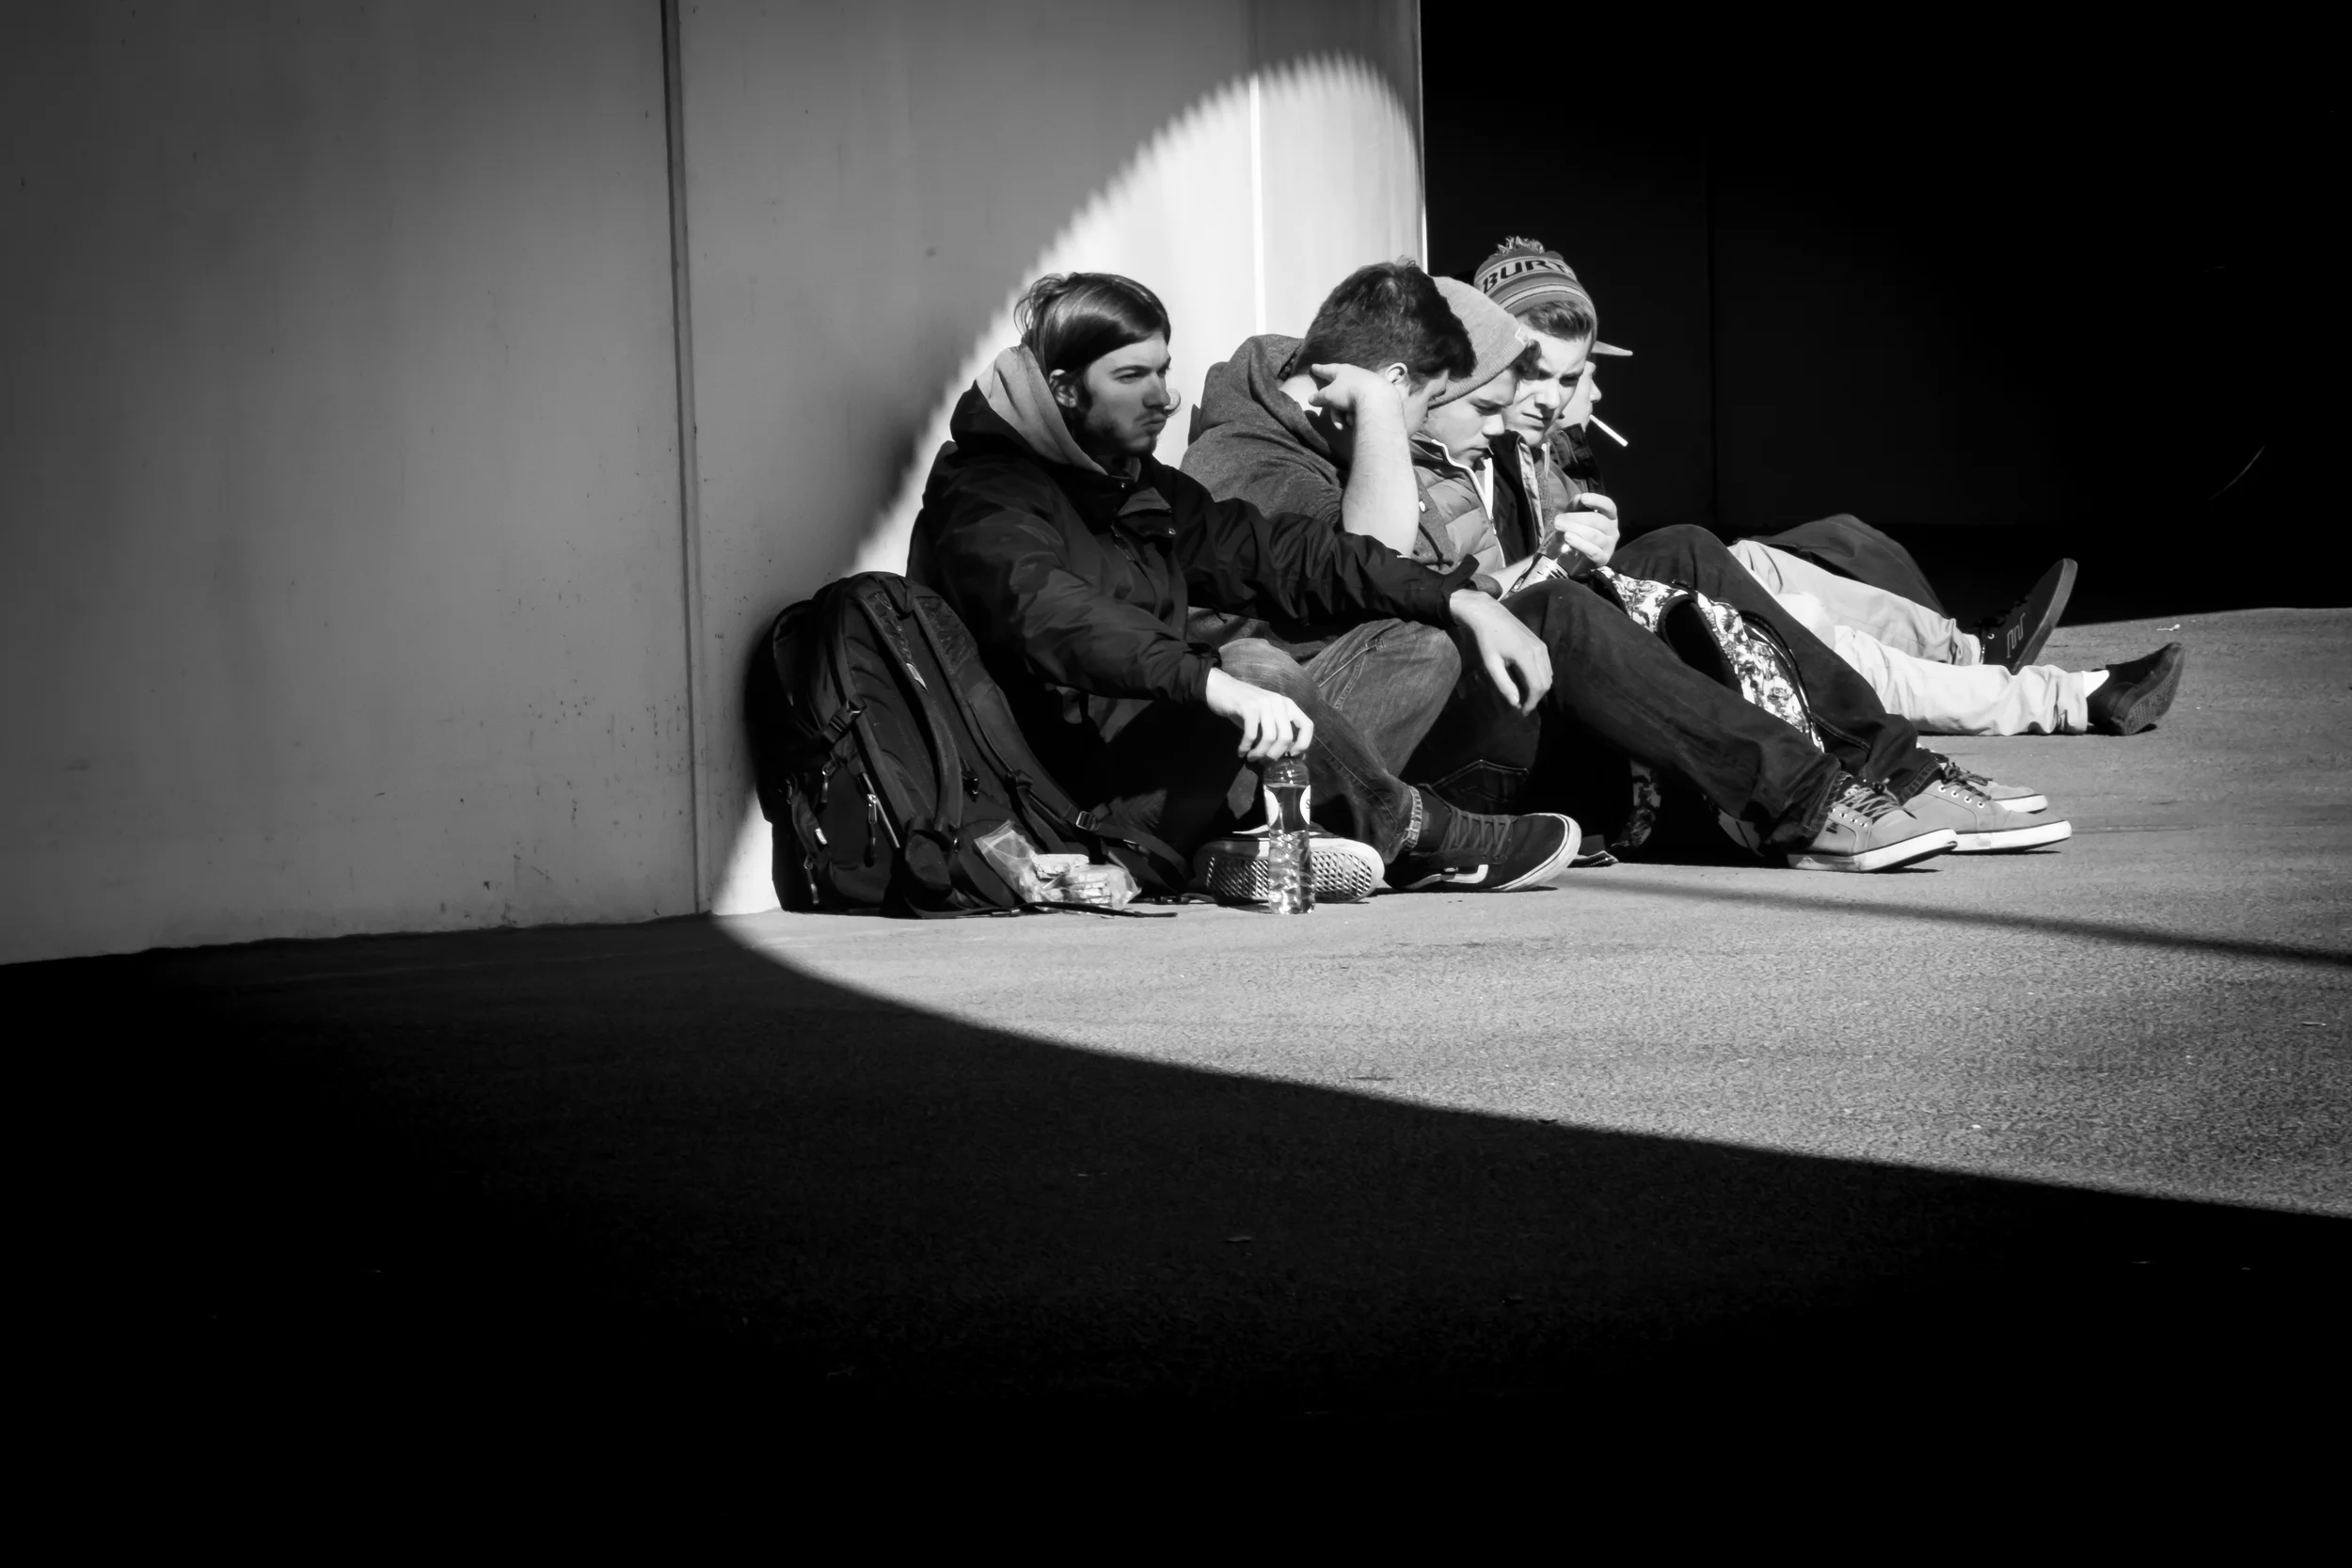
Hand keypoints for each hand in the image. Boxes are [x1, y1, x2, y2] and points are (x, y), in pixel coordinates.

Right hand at [1203, 668, 1315, 759]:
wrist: (1219, 687)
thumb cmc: (1244, 705)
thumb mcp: (1265, 717)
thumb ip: (1276, 730)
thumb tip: (1286, 754)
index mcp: (1287, 704)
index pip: (1307, 725)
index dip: (1303, 744)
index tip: (1291, 755)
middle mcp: (1278, 702)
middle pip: (1286, 737)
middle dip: (1275, 754)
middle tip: (1264, 761)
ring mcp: (1264, 703)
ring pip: (1269, 738)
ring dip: (1259, 753)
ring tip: (1251, 757)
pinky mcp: (1248, 707)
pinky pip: (1251, 734)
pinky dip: (1246, 747)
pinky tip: (1241, 751)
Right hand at [1305, 362, 1405, 421]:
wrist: (1376, 398)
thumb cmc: (1348, 391)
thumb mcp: (1329, 395)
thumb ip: (1320, 397)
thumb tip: (1311, 399)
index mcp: (1342, 371)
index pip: (1327, 370)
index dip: (1320, 370)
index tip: (1314, 367)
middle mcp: (1354, 376)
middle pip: (1339, 396)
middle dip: (1336, 413)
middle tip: (1338, 424)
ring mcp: (1365, 386)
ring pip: (1349, 404)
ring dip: (1345, 417)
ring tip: (1345, 426)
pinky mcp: (1374, 396)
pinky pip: (1360, 407)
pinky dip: (1356, 415)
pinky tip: (1356, 422)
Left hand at [1447, 590, 1551, 714]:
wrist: (1490, 614)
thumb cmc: (1486, 639)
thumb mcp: (1491, 663)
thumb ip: (1504, 684)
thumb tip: (1515, 703)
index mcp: (1526, 656)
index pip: (1537, 687)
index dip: (1531, 703)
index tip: (1521, 712)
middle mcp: (1539, 651)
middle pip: (1546, 683)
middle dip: (1535, 698)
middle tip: (1522, 707)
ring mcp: (1542, 646)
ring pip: (1548, 675)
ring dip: (1539, 689)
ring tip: (1524, 696)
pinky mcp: (1541, 644)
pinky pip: (1547, 667)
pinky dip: (1541, 678)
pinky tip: (1527, 682)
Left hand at [1550, 493, 1619, 565]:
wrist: (1574, 559)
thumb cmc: (1577, 533)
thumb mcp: (1574, 516)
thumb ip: (1576, 506)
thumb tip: (1579, 498)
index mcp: (1609, 517)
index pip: (1609, 506)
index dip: (1597, 501)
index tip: (1583, 498)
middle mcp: (1613, 531)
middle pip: (1598, 521)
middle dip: (1577, 518)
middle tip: (1558, 520)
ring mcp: (1609, 546)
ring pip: (1595, 536)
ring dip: (1576, 530)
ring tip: (1560, 528)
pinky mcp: (1603, 560)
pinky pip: (1594, 552)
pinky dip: (1580, 544)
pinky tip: (1568, 538)